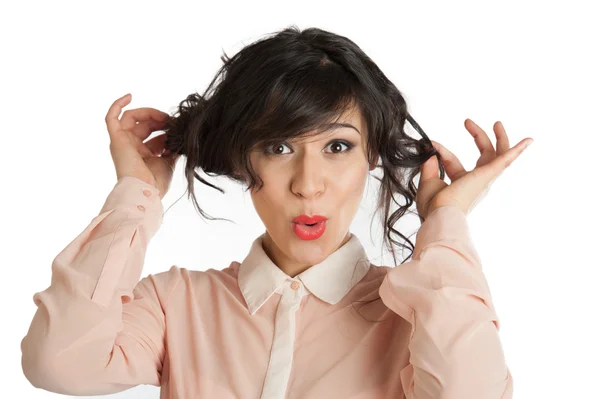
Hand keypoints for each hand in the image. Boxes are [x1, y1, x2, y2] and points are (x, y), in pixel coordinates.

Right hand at [105, 93, 179, 199]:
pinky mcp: (116, 139)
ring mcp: (122, 142)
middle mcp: (130, 145)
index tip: (177, 127)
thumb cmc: (156, 181)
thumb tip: (179, 132)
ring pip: (131, 117)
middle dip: (158, 119)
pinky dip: (117, 104)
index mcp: (142, 152)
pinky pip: (111, 117)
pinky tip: (129, 96)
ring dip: (148, 113)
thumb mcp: (169, 160)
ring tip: (163, 117)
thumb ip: (171, 145)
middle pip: (143, 123)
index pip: (152, 131)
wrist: (147, 191)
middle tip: (171, 121)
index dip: (164, 126)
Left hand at [416, 118, 532, 220]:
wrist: (440, 214)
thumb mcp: (429, 182)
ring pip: (498, 155)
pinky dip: (517, 150)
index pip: (453, 162)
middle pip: (484, 155)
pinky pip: (506, 160)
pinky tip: (529, 140)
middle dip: (478, 136)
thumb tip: (430, 151)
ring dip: (499, 138)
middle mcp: (477, 182)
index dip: (442, 152)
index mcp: (462, 185)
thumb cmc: (434, 206)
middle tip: (467, 121)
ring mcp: (484, 178)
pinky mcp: (488, 174)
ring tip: (497, 123)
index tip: (431, 144)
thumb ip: (430, 166)